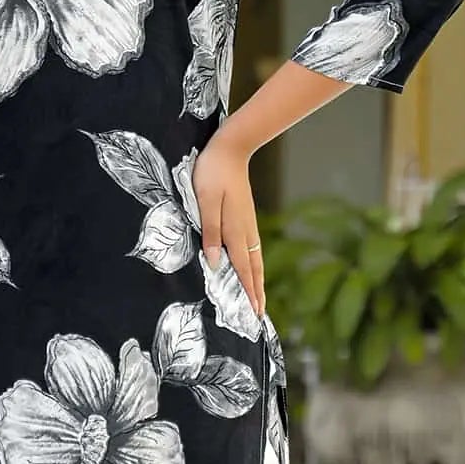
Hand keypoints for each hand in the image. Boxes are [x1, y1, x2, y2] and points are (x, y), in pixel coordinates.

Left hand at [191, 133, 263, 315]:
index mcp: (234, 230)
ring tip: (259, 298)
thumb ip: (210, 232)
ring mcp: (248, 224)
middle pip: (253, 269)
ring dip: (257, 281)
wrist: (230, 148)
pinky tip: (252, 268)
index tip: (254, 314)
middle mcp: (245, 231)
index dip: (248, 292)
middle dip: (256, 293)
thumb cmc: (212, 173)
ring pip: (255, 259)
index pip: (242, 269)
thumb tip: (214, 264)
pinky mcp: (246, 217)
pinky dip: (254, 265)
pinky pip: (253, 249)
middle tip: (259, 315)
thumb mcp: (205, 201)